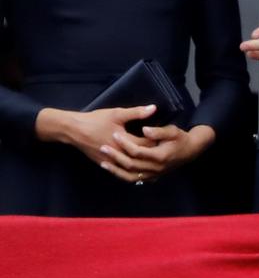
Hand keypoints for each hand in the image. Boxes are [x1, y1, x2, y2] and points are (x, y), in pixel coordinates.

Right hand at [35, 104, 155, 165]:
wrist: (73, 131)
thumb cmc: (96, 120)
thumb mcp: (117, 113)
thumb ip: (137, 112)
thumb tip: (154, 108)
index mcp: (124, 142)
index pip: (146, 145)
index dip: (157, 142)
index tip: (166, 138)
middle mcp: (118, 155)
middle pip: (140, 157)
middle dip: (151, 153)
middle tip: (164, 148)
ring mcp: (110, 162)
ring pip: (130, 166)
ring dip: (142, 162)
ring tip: (154, 158)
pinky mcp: (104, 164)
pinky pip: (120, 169)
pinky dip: (130, 168)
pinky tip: (138, 166)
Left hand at [99, 124, 214, 183]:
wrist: (190, 151)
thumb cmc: (181, 138)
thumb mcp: (173, 131)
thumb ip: (158, 131)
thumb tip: (144, 130)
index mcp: (160, 156)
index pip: (137, 151)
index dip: (125, 143)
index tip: (115, 134)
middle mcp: (155, 168)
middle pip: (131, 164)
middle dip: (115, 156)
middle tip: (103, 147)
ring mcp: (153, 175)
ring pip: (130, 176)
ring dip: (115, 170)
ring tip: (103, 162)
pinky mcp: (151, 177)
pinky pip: (134, 179)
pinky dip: (122, 176)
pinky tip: (114, 170)